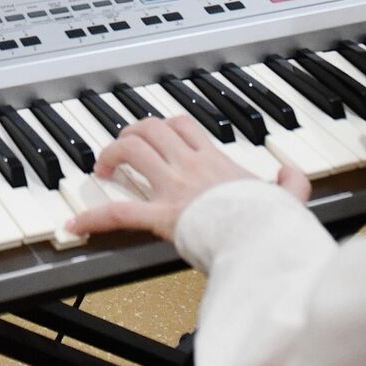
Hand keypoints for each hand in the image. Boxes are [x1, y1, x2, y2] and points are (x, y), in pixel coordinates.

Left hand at [66, 115, 311, 242]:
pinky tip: (74, 226)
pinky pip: (118, 212)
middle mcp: (190, 167)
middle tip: (122, 148)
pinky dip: (92, 218)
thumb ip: (291, 184)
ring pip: (132, 152)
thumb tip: (291, 177)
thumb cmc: (273, 222)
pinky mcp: (160, 218)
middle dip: (131, 132)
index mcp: (215, 161)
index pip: (183, 126)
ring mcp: (173, 189)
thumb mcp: (290, 198)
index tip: (155, 133)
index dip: (163, 126)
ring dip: (111, 155)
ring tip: (103, 168)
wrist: (264, 240)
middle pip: (151, 129)